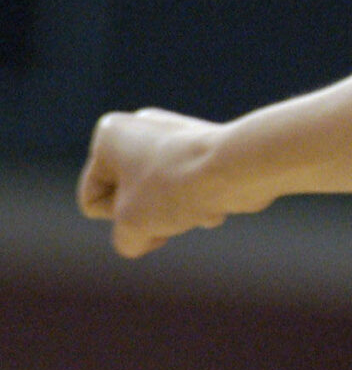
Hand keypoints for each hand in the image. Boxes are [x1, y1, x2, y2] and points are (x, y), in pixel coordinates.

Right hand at [78, 109, 267, 257]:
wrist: (241, 167)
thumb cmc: (176, 187)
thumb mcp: (131, 225)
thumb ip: (126, 239)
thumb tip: (160, 232)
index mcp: (109, 136)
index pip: (93, 203)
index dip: (118, 215)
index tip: (142, 201)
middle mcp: (141, 129)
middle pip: (130, 203)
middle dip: (151, 216)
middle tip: (171, 201)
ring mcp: (177, 140)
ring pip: (164, 202)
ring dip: (180, 215)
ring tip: (198, 200)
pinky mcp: (207, 154)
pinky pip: (192, 195)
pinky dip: (203, 205)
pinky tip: (219, 199)